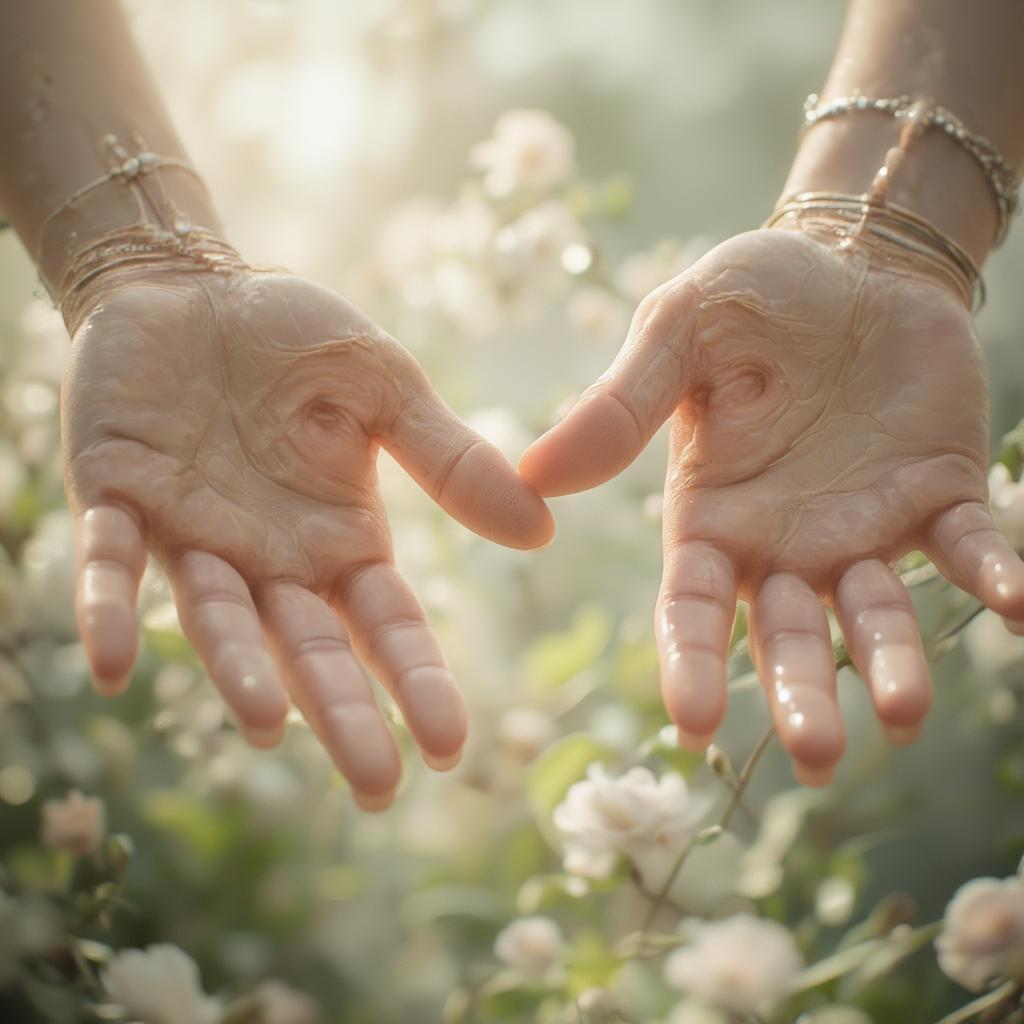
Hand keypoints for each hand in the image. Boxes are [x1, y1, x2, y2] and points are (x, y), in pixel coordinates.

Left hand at [63, 267, 553, 806]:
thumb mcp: (386, 388)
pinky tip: (110, 668)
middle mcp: (268, 554)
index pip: (387, 623)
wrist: (192, 287)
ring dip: (238, 670)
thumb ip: (448, 458)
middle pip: (308, 646)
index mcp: (338, 534)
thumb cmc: (295, 339)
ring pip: (216, 616)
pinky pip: (110, 563)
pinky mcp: (115, 494)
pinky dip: (108, 614)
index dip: (417, 682)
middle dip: (341, 713)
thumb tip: (540, 530)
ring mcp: (191, 531)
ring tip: (266, 726)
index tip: (451, 748)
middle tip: (378, 788)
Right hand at [520, 227, 1023, 783]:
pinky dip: (996, 578)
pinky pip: (970, 547)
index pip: (692, 605)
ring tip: (903, 712)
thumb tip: (534, 476)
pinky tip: (1018, 604)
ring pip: (878, 614)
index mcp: (712, 514)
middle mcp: (786, 540)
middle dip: (801, 695)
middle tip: (820, 755)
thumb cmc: (751, 296)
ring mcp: (866, 525)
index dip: (690, 663)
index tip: (691, 726)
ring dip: (893, 663)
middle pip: (788, 635)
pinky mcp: (943, 493)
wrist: (855, 259)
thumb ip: (620, 405)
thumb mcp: (676, 332)